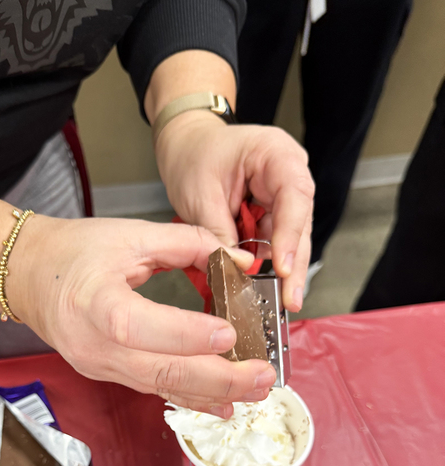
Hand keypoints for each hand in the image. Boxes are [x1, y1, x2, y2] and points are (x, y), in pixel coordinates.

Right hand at [6, 215, 276, 415]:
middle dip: (219, 379)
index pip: (142, 327)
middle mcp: (96, 345)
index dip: (188, 335)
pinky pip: (154, 390)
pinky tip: (223, 404)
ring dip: (213, 394)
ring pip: (162, 388)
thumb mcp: (130, 235)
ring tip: (256, 392)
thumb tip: (238, 261)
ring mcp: (101, 366)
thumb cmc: (74, 252)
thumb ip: (188, 243)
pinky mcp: (108, 374)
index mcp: (96, 302)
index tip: (230, 333)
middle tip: (263, 376)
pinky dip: (191, 398)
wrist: (30, 277)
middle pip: (162, 372)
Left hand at [155, 113, 314, 311]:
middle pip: (299, 223)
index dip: (290, 235)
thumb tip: (235, 268)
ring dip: (283, 269)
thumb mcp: (200, 194)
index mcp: (276, 154)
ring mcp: (282, 195)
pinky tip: (266, 286)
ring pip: (290, 238)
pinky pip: (274, 241)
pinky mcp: (271, 213)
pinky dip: (268, 263)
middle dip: (294, 264)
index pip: (294, 197)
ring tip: (280, 300)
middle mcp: (288, 174)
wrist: (186, 146)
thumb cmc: (193, 156)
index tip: (283, 268)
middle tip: (290, 299)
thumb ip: (219, 232)